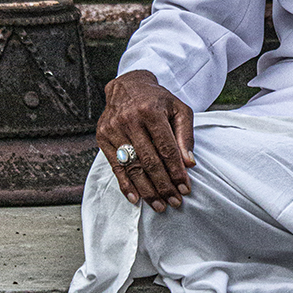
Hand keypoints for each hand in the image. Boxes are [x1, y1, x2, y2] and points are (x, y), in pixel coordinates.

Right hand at [96, 69, 194, 212]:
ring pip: (132, 167)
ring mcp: (114, 129)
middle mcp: (130, 120)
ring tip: (159, 205)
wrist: (128, 87)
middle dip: (164, 185)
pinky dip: (126, 185)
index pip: (166, 148)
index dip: (176, 171)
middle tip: (174, 202)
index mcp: (151, 111)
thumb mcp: (178, 109)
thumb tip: (189, 164)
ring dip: (147, 190)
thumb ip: (185, 135)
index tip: (185, 188)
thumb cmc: (158, 100)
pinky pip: (116, 167)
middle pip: (149, 161)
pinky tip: (136, 198)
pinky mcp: (103, 138)